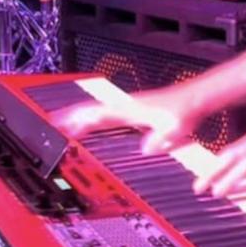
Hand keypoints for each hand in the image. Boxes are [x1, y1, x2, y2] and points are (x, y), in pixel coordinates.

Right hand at [58, 84, 212, 154]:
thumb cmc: (185, 110)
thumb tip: (146, 149)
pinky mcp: (134, 112)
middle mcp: (125, 107)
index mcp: (129, 110)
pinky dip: (92, 119)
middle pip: (90, 111)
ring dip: (78, 117)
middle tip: (49, 123)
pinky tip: (90, 125)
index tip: (59, 124)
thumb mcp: (174, 128)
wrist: (196, 98)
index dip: (76, 120)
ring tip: (62, 124)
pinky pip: (106, 115)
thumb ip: (160, 138)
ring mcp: (128, 108)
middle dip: (68, 117)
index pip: (96, 114)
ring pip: (96, 112)